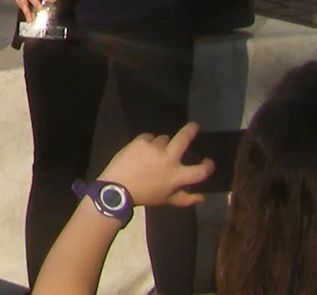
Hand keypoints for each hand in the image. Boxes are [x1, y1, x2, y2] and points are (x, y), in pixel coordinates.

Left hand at [99, 122, 214, 208]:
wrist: (117, 187)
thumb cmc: (144, 195)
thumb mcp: (167, 200)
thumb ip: (186, 199)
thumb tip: (203, 198)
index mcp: (177, 176)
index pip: (200, 171)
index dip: (208, 166)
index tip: (209, 162)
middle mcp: (168, 159)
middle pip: (184, 139)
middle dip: (191, 131)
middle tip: (194, 126)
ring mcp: (154, 148)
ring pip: (164, 139)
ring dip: (163, 144)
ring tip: (154, 154)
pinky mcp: (141, 141)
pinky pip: (149, 137)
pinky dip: (148, 143)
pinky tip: (142, 151)